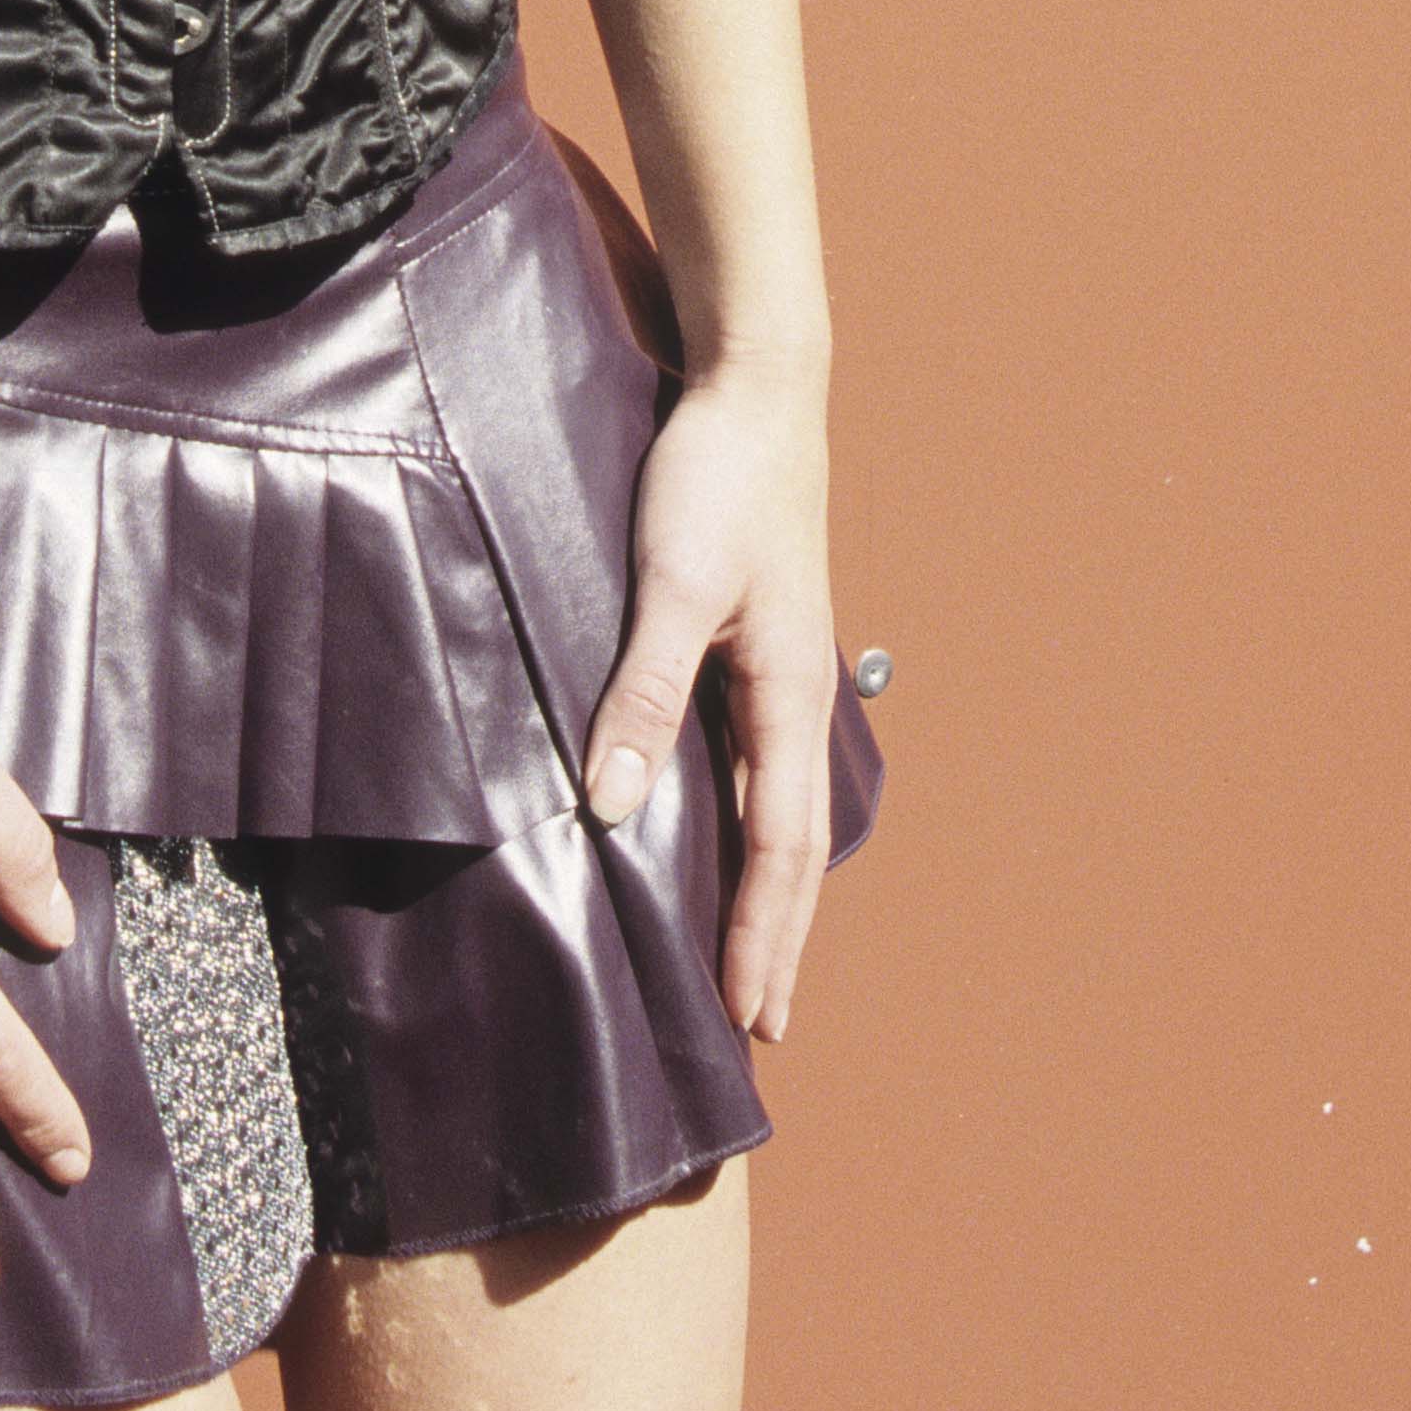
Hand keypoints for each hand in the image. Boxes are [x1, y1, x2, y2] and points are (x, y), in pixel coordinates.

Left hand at [578, 361, 837, 1045]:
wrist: (756, 386)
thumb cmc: (717, 478)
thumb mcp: (672, 582)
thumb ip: (644, 692)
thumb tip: (612, 809)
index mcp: (789, 693)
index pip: (779, 849)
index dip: (763, 936)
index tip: (747, 1016)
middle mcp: (799, 695)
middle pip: (794, 846)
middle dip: (778, 939)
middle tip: (761, 1024)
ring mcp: (781, 670)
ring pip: (780, 808)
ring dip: (769, 889)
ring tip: (749, 954)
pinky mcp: (755, 642)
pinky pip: (757, 760)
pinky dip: (748, 824)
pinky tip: (721, 835)